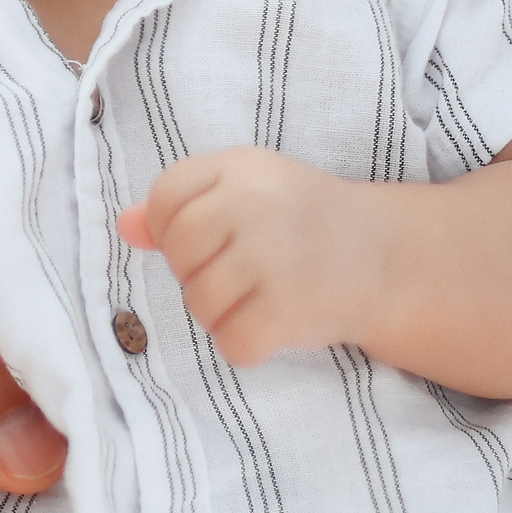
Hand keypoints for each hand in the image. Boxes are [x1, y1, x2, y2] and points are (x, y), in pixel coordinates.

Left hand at [120, 146, 390, 367]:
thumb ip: (183, 204)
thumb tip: (126, 227)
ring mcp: (274, 256)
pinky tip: (270, 324)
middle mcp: (256, 204)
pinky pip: (232, 342)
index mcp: (241, 167)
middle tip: (234, 273)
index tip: (203, 240)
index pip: (165, 196)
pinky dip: (245, 344)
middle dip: (194, 273)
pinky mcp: (291, 307)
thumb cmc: (300, 222)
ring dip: (219, 313)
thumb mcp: (244, 190)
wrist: (385, 255)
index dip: (169, 227)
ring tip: (255, 297)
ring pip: (199, 303)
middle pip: (178, 251)